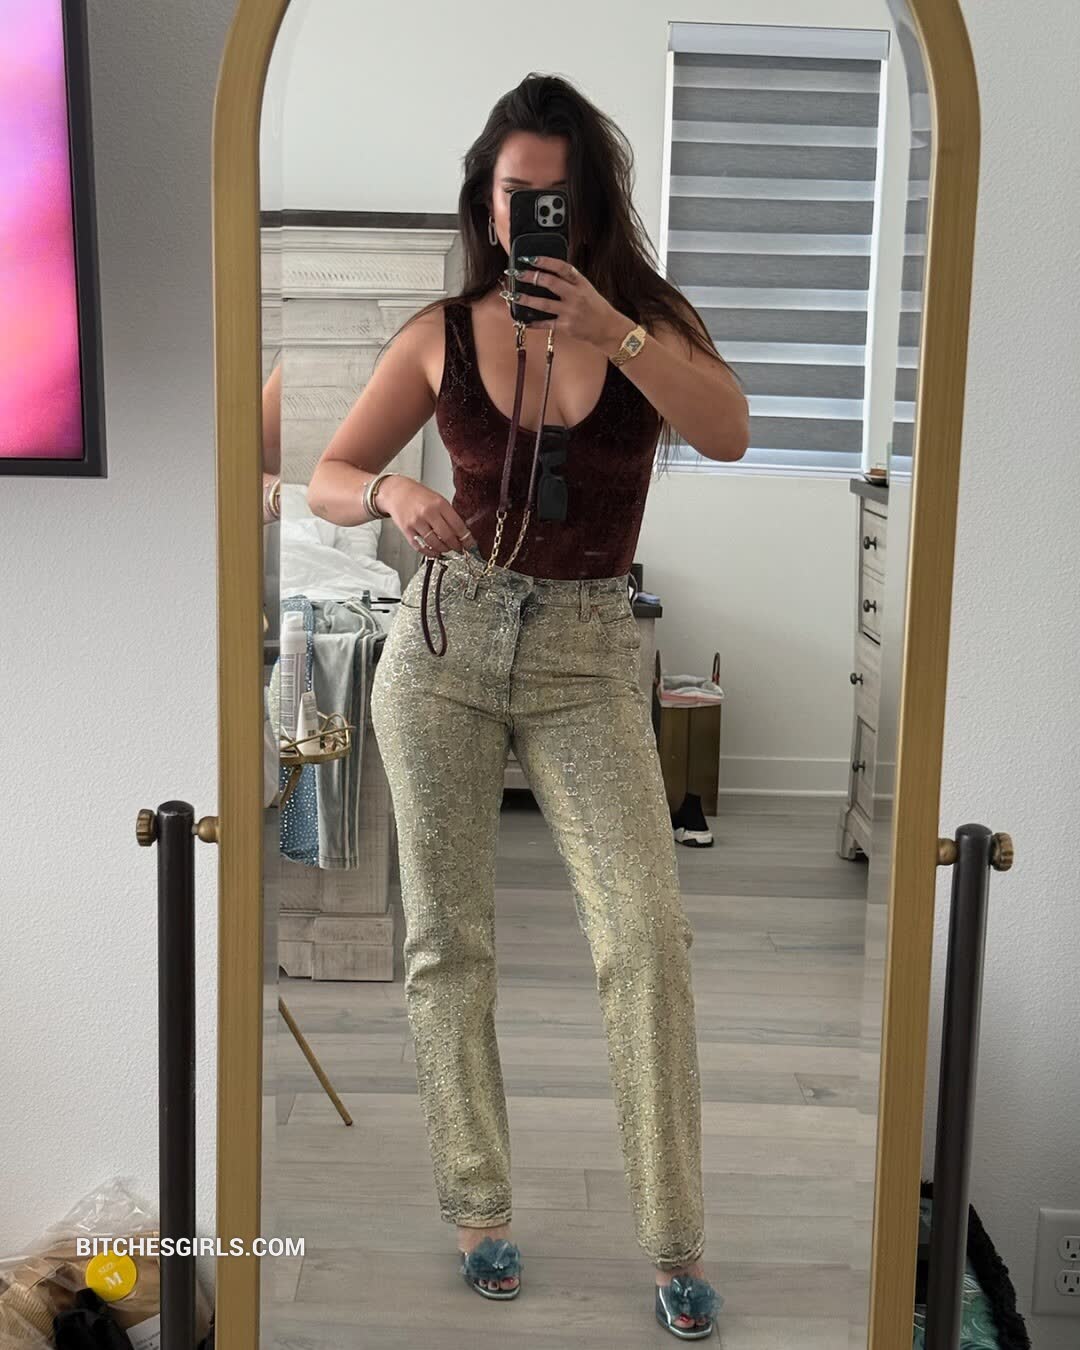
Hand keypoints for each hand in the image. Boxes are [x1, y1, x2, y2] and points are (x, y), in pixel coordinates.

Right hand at [376, 474, 475, 558]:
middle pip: (447, 536)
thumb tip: (461, 533)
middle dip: (456, 546)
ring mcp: (416, 522)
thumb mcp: (437, 499)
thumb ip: (448, 515)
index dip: (466, 538)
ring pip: (434, 543)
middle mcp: (428, 513)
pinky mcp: (407, 530)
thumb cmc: (418, 495)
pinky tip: (433, 551)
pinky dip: (429, 552)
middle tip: (459, 548)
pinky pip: (420, 546)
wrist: (397, 492)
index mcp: (439, 504)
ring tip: (446, 549)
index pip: (458, 525)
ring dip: (443, 550)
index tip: (469, 544)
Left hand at [510, 256, 630, 351]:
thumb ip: (570, 281)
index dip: (545, 261)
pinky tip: (523, 320)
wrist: (608, 328)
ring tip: (514, 295)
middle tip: (517, 273)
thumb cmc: (596, 307)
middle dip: (531, 277)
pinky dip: (534, 322)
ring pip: (544, 304)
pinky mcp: (566, 327)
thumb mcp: (587, 288)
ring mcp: (570, 312)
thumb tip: (548, 271)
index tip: (531, 258)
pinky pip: (546, 324)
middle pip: (550, 283)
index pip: (562, 267)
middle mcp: (575, 296)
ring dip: (527, 299)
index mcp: (580, 283)